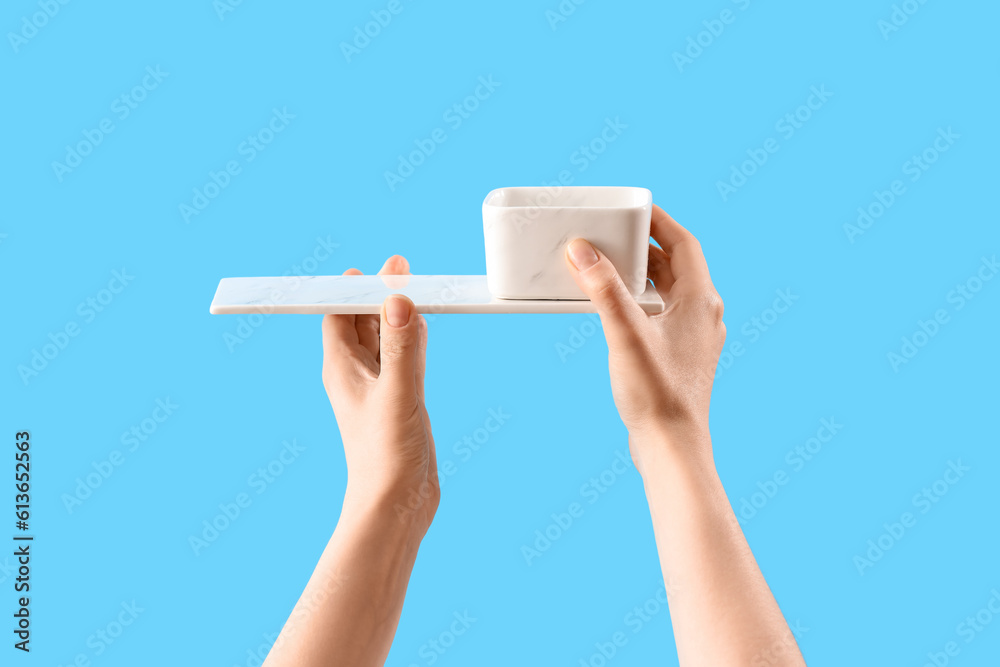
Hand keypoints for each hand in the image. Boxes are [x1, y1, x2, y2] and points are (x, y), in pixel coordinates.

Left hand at [321, 255, 438, 532]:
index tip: (379, 266)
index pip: (338, 313)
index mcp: (342, 368)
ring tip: (413, 287)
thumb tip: (399, 298)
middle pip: (360, 320)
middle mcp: (355, 374)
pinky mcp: (398, 400)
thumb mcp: (399, 394)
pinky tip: (422, 327)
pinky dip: (410, 338)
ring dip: (395, 313)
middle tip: (402, 267)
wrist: (396, 506)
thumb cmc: (386, 457)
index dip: (354, 287)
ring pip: (382, 337)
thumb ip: (402, 346)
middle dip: (377, 293)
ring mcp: (377, 387)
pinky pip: (401, 357)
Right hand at [564, 206, 724, 471]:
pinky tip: (615, 310)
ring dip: (639, 275)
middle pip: (675, 264)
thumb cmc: (658, 394)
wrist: (672, 447)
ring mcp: (695, 337)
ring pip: (668, 290)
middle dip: (642, 248)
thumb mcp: (625, 334)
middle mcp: (704, 314)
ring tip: (607, 268)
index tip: (632, 208)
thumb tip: (583, 251)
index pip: (682, 242)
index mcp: (701, 300)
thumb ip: (603, 289)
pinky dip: (639, 302)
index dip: (658, 220)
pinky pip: (661, 314)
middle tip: (612, 236)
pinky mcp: (681, 356)